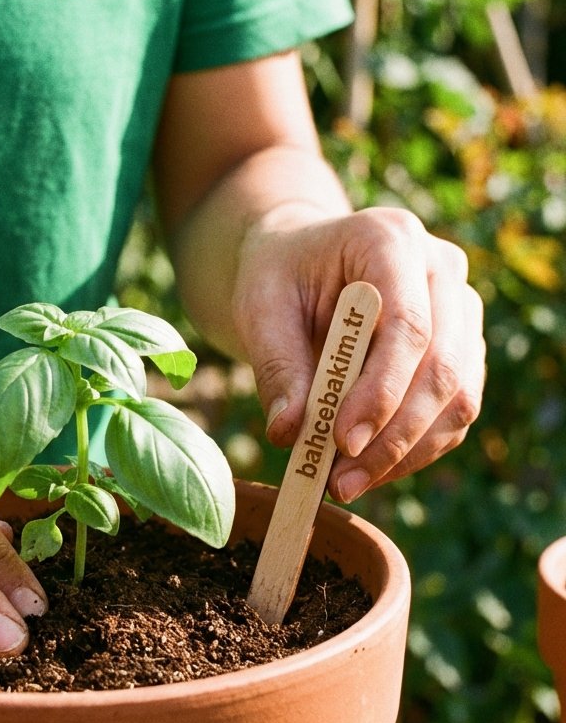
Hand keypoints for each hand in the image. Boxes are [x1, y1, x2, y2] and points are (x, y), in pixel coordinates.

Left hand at [231, 207, 484, 501]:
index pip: (408, 324)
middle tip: (341, 481)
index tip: (342, 441)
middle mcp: (441, 269)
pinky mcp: (462, 348)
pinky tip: (367, 469)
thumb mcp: (259, 308)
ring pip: (458, 397)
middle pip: (442, 367)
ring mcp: (461, 309)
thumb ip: (277, 365)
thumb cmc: (277, 277)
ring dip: (406, 452)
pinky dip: (414, 450)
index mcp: (390, 239)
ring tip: (345, 483)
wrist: (299, 262)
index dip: (382, 390)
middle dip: (393, 436)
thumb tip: (289, 433)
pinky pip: (454, 412)